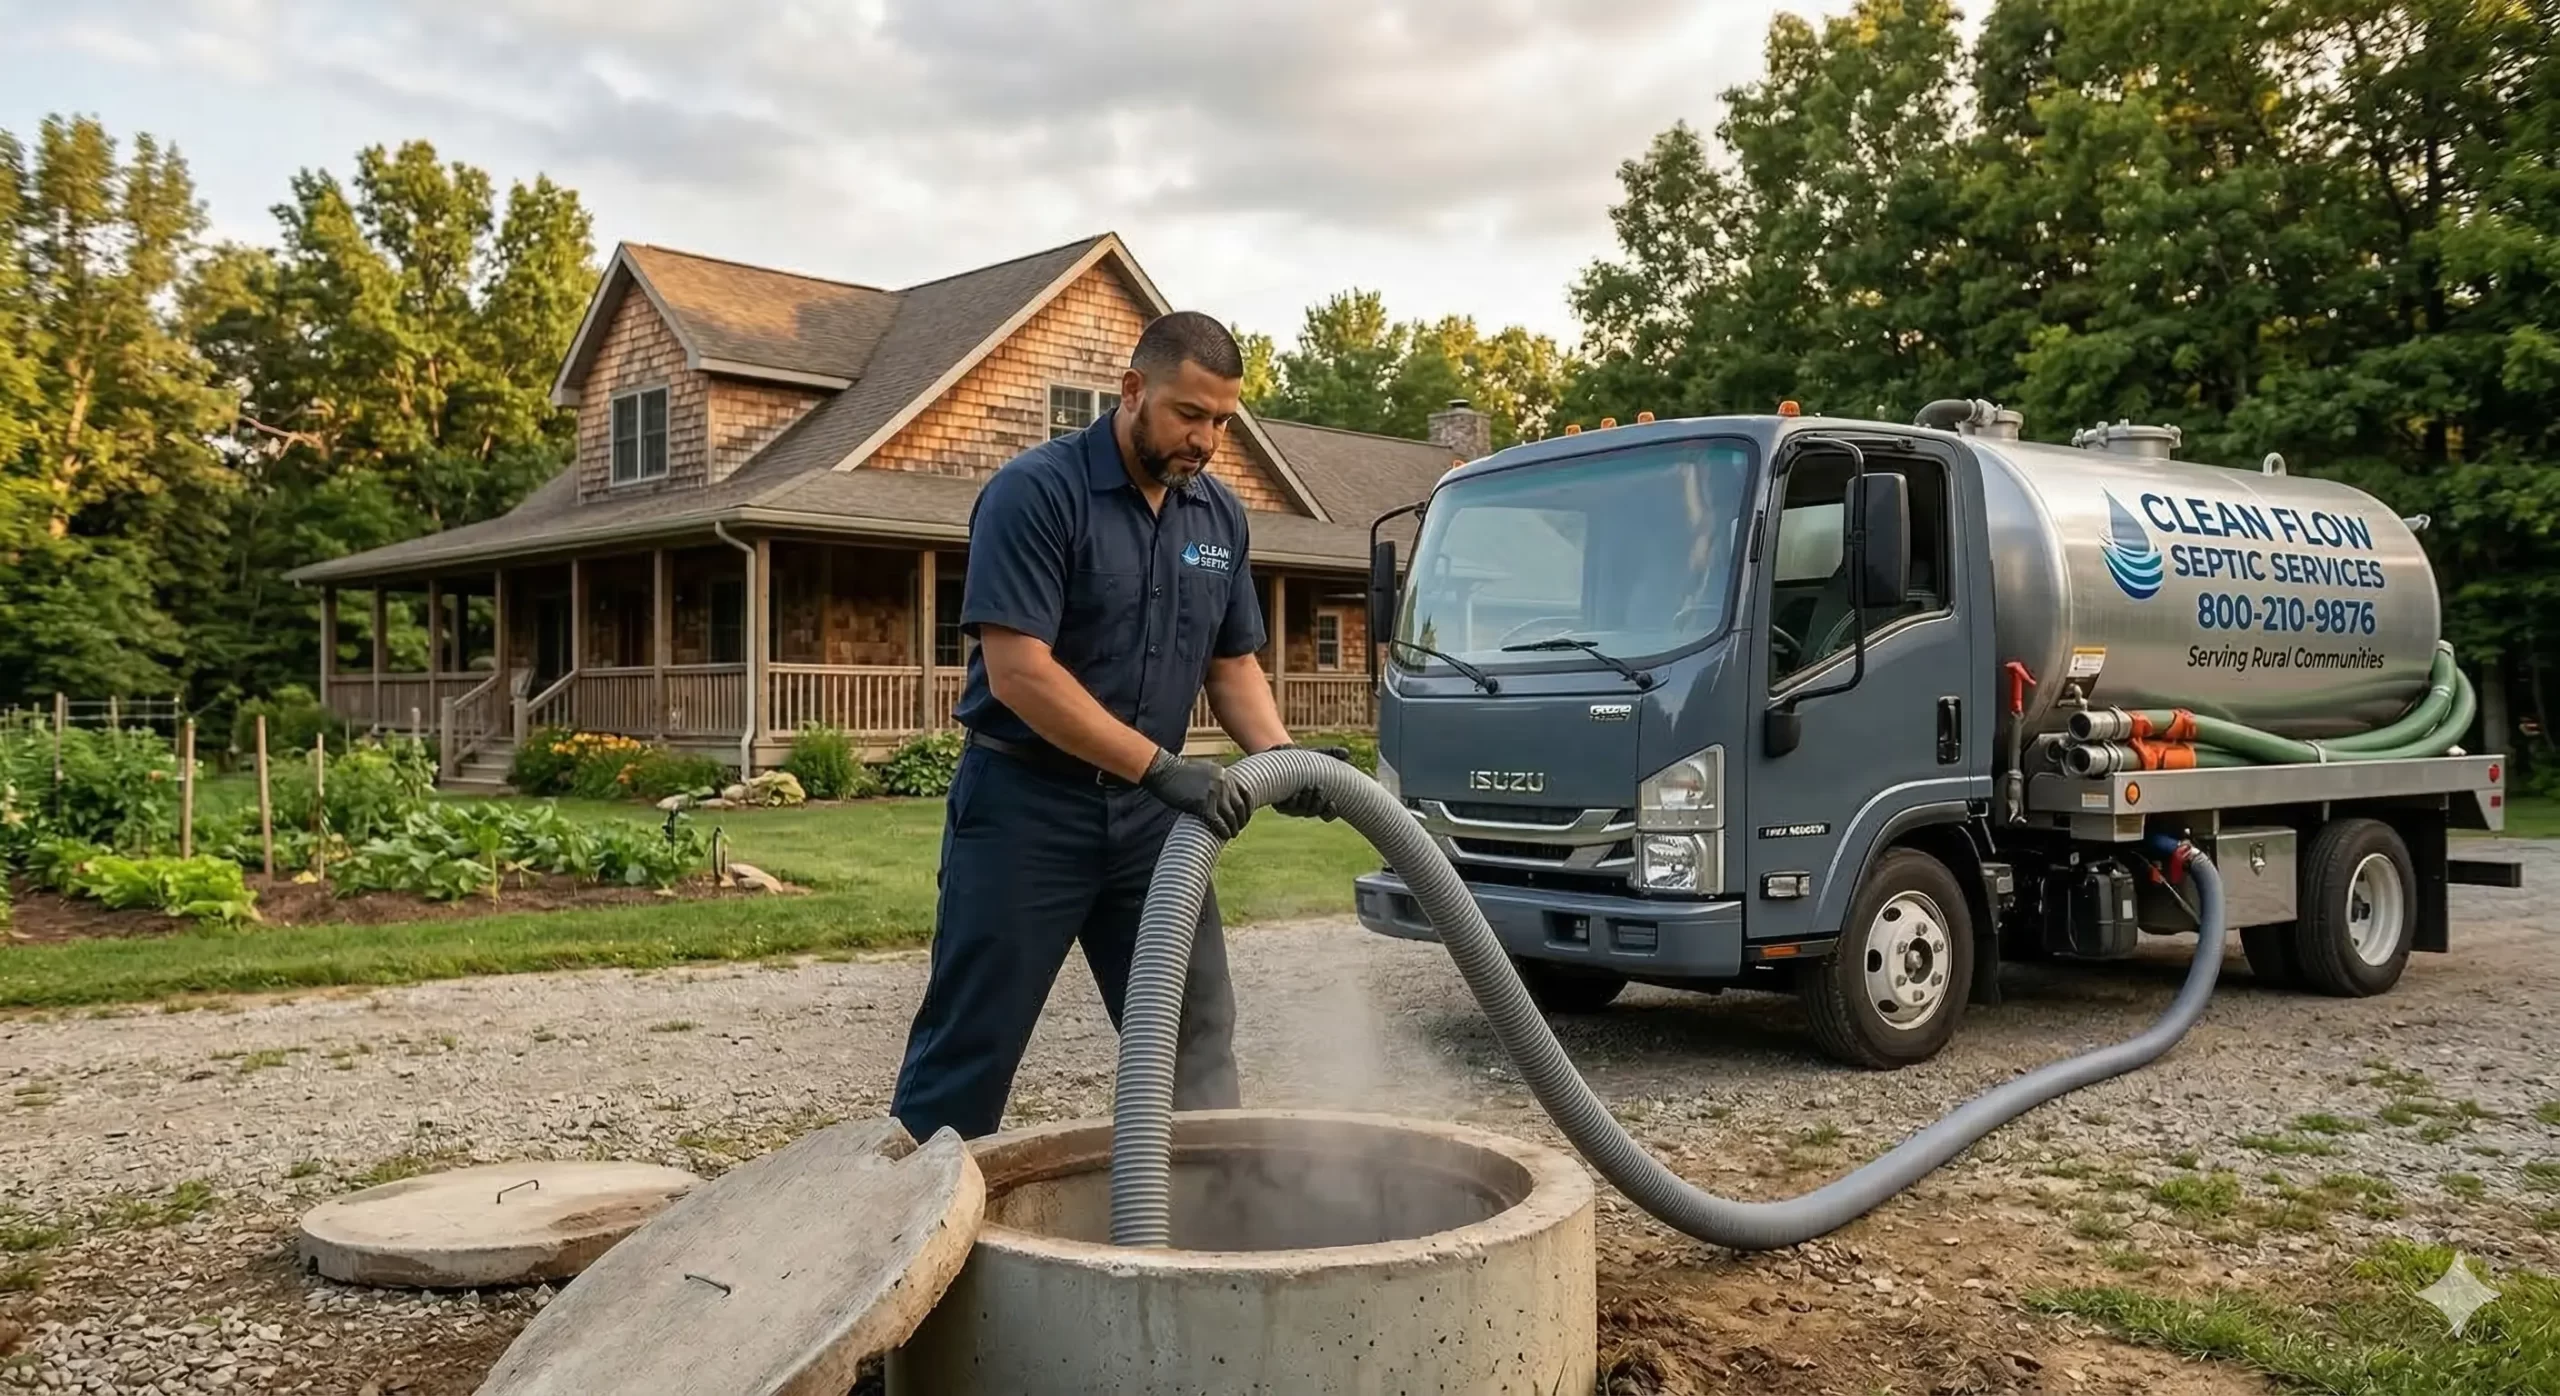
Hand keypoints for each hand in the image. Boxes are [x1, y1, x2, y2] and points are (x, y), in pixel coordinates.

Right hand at [1140, 751, 1254, 838]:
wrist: (1163, 771)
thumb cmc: (1178, 773)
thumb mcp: (1204, 771)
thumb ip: (1216, 780)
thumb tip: (1224, 796)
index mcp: (1224, 773)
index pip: (1245, 792)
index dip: (1248, 807)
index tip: (1245, 816)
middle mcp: (1223, 782)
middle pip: (1240, 806)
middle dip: (1242, 819)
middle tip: (1239, 828)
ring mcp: (1214, 793)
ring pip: (1231, 816)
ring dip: (1234, 828)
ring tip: (1232, 834)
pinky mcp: (1203, 804)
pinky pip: (1218, 822)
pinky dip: (1223, 831)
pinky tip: (1224, 836)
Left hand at [1268, 743, 1354, 819]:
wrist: (1281, 757)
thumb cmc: (1304, 759)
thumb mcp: (1318, 755)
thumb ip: (1332, 754)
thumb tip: (1346, 753)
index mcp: (1318, 800)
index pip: (1327, 814)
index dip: (1331, 812)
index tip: (1333, 803)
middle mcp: (1305, 807)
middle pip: (1313, 812)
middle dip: (1317, 803)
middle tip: (1319, 788)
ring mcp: (1292, 807)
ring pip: (1300, 811)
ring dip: (1305, 802)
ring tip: (1308, 787)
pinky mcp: (1278, 803)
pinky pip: (1284, 809)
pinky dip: (1290, 803)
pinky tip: (1294, 794)